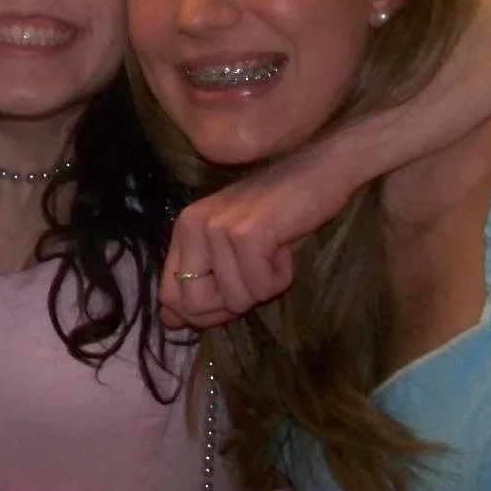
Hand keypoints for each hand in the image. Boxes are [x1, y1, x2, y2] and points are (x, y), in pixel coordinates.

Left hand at [158, 142, 358, 328]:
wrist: (321, 170)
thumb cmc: (281, 213)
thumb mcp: (233, 250)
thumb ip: (200, 281)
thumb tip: (169, 320)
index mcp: (183, 229)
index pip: (169, 296)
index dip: (203, 314)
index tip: (234, 298)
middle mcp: (192, 225)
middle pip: (194, 305)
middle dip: (232, 305)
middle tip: (257, 273)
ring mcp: (217, 227)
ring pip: (236, 300)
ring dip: (265, 287)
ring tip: (275, 252)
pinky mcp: (247, 233)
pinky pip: (261, 287)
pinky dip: (281, 278)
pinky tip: (285, 248)